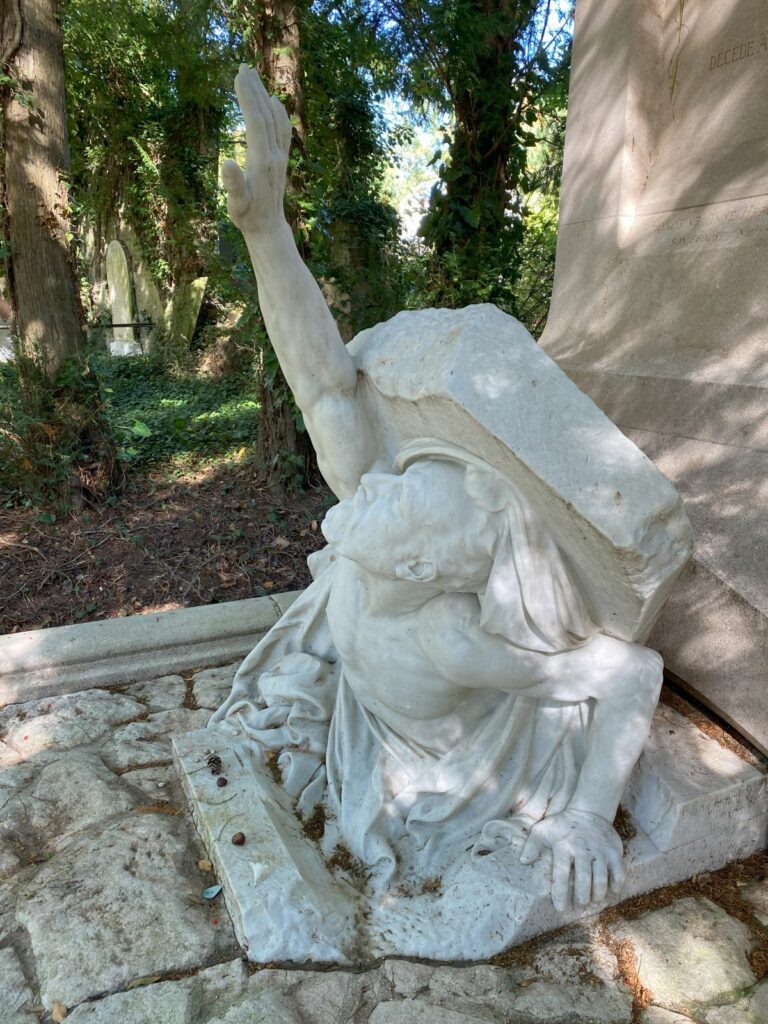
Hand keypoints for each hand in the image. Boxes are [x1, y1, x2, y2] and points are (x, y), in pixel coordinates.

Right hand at [221, 65, 292, 236]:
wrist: (268, 228)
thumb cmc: (247, 217)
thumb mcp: (235, 204)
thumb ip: (233, 184)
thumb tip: (227, 162)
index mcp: (262, 161)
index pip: (255, 122)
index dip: (247, 98)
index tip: (239, 77)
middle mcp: (274, 155)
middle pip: (266, 115)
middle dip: (255, 90)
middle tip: (244, 66)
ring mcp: (280, 157)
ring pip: (275, 120)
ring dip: (264, 96)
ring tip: (254, 76)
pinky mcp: (281, 160)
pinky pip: (282, 131)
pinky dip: (279, 113)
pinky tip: (275, 102)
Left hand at [520, 808, 624, 911]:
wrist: (588, 810)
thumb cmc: (562, 825)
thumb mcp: (543, 830)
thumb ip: (532, 845)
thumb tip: (523, 862)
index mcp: (564, 846)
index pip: (561, 873)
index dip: (560, 892)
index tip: (560, 908)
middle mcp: (583, 849)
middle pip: (583, 879)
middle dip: (581, 897)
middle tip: (579, 907)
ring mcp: (600, 851)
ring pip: (601, 878)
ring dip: (597, 895)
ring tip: (593, 903)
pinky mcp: (614, 852)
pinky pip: (619, 873)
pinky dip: (615, 886)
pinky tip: (610, 892)